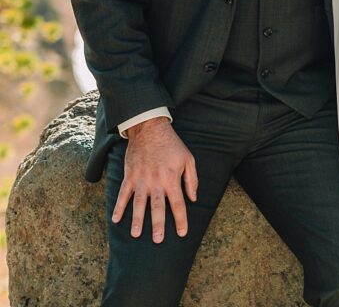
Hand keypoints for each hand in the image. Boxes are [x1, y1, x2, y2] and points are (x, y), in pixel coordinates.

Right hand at [112, 116, 197, 242]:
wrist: (150, 128)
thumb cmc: (172, 145)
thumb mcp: (188, 158)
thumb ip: (192, 179)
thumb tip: (193, 199)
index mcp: (172, 178)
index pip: (178, 203)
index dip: (181, 219)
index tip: (182, 233)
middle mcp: (156, 181)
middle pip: (158, 207)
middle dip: (158, 224)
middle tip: (158, 240)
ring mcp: (141, 179)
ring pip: (139, 203)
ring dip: (137, 219)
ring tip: (136, 234)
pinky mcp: (130, 175)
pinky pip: (123, 193)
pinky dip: (118, 206)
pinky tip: (115, 219)